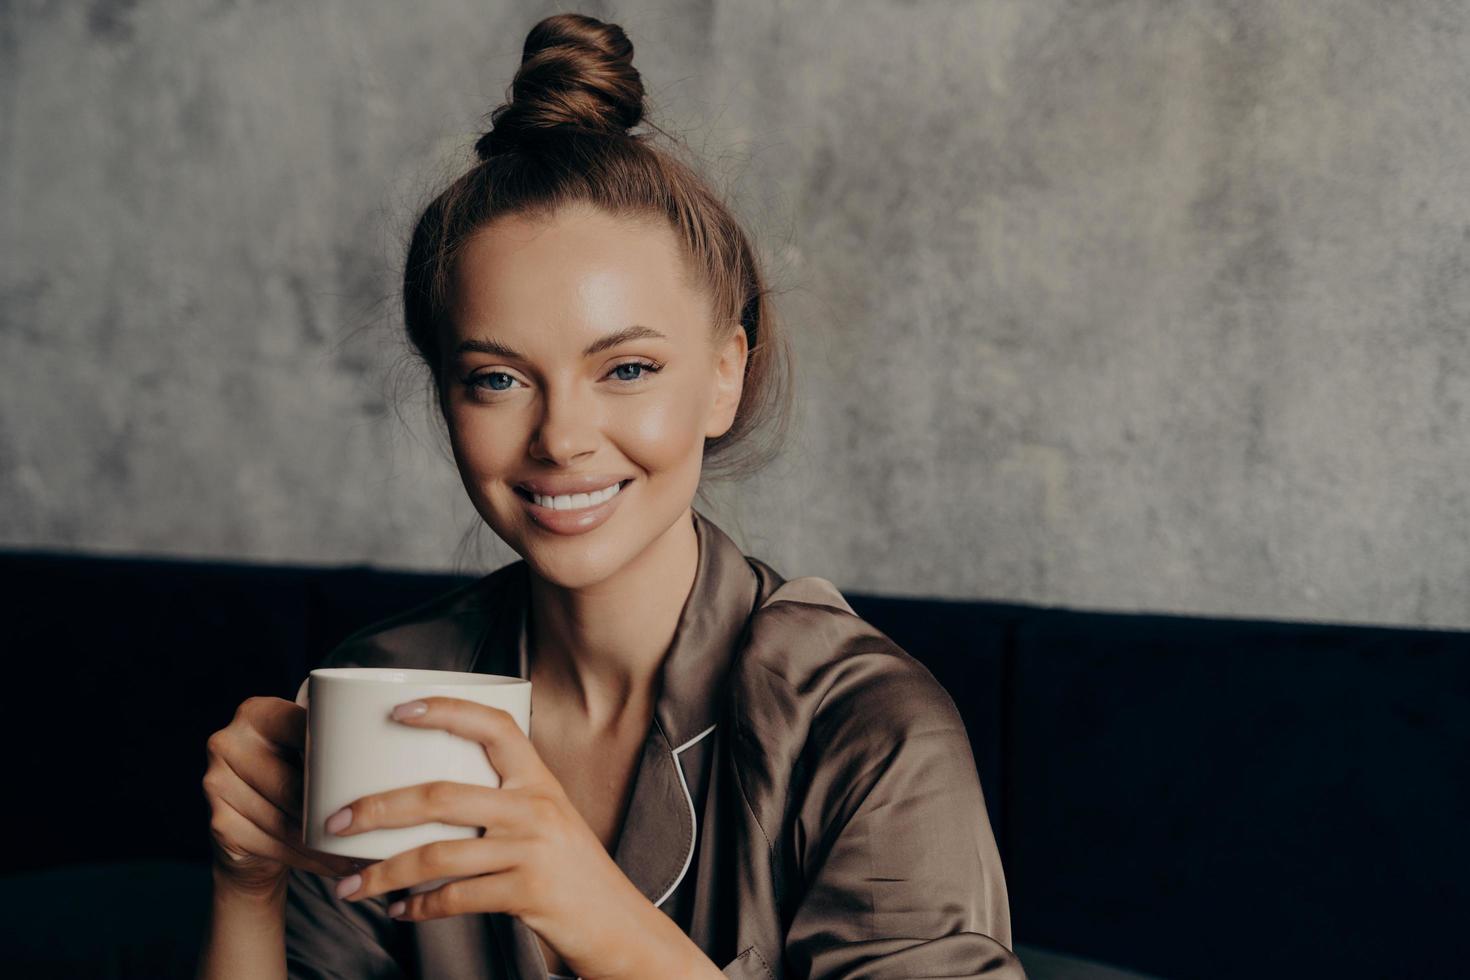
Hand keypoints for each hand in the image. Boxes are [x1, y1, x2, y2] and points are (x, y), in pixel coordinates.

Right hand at [201, 696, 371, 896]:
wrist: (250, 830)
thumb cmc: (298, 780)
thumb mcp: (316, 753)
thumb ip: (342, 739)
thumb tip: (411, 742)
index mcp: (257, 712)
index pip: (307, 731)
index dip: (341, 758)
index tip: (385, 781)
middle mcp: (227, 741)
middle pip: (294, 782)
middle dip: (336, 811)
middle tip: (382, 829)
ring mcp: (215, 782)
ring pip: (285, 818)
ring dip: (327, 843)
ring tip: (367, 855)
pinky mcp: (217, 822)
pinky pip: (271, 844)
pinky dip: (308, 859)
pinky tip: (335, 867)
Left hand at [325, 697, 667, 977]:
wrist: (620, 924)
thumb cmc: (572, 870)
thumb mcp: (547, 820)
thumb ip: (500, 801)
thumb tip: (421, 796)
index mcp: (539, 779)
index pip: (494, 726)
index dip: (446, 710)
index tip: (398, 710)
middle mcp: (537, 807)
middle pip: (441, 795)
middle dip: (377, 808)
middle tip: (335, 821)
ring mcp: (533, 850)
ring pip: (438, 855)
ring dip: (382, 873)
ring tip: (348, 887)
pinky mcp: (528, 893)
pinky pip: (456, 898)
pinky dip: (419, 908)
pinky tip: (399, 912)